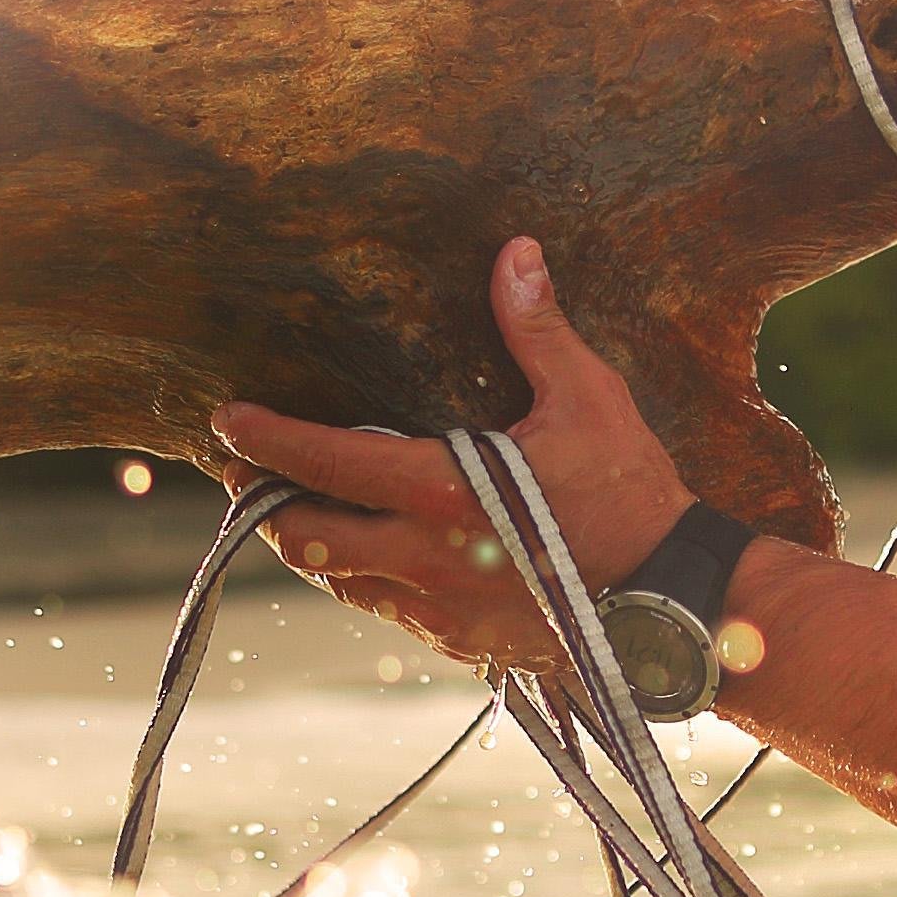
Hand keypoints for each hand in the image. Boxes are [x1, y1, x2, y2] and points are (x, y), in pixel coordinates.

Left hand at [212, 238, 695, 673]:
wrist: (670, 600)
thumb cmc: (631, 494)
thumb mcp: (587, 401)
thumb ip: (536, 330)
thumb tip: (515, 252)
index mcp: (443, 492)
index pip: (324, 464)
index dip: (265, 440)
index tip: (226, 421)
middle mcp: (425, 558)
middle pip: (306, 539)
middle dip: (267, 505)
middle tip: (246, 475)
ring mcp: (438, 609)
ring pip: (339, 582)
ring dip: (312, 547)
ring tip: (301, 512)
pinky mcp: (459, 644)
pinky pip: (386, 612)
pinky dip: (364, 580)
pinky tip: (374, 555)